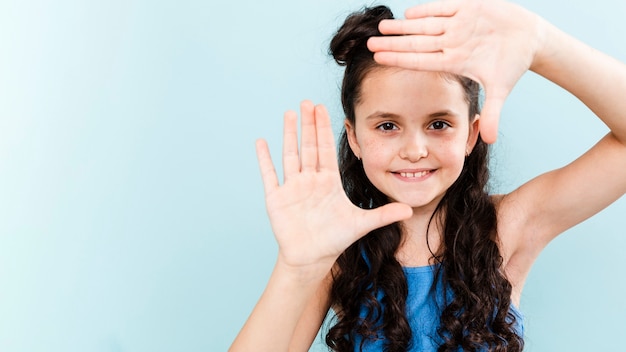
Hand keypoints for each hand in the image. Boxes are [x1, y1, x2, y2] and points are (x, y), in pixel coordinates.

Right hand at [256, 101, 411, 273]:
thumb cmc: (334, 239)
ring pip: (290, 155)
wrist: (312, 258)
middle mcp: (310, 180)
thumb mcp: (361, 224)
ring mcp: (292, 188)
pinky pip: (270, 175)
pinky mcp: (277, 199)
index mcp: (328, 182)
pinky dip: (265, 160)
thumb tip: (411, 210)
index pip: (326, 149)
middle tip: (306, 102)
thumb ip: (384, 215)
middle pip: (309, 146)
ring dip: (289, 134)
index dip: (324, 128)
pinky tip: (261, 142)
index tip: (323, 108)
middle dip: (308, 124)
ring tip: (288, 113)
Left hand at [367, 0, 543, 142]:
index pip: (421, 60)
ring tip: (383, 27)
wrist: (529, 38)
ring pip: (425, 25)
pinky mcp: (468, 7)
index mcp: (454, 61)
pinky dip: (428, 9)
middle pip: (416, 43)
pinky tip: (409, 13)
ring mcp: (458, 25)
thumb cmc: (512, 64)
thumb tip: (490, 141)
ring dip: (404, 26)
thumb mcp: (501, 89)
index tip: (379, 60)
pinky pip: (443, 7)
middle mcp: (451, 43)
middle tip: (370, 44)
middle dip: (393, 43)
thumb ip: (493, 112)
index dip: (400, 59)